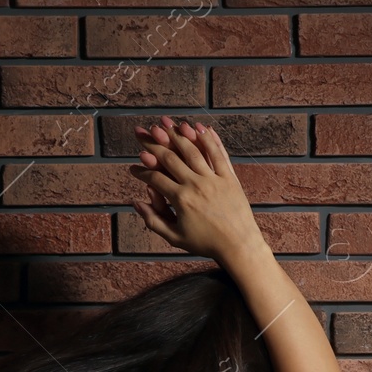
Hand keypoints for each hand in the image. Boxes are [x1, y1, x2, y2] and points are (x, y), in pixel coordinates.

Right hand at [129, 116, 265, 264]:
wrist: (239, 246)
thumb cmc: (206, 244)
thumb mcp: (175, 238)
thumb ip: (153, 221)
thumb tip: (135, 203)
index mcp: (180, 200)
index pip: (154, 179)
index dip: (141, 172)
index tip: (133, 168)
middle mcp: (195, 185)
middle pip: (170, 158)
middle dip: (154, 145)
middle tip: (144, 136)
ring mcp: (213, 179)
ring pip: (192, 151)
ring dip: (177, 136)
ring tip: (166, 125)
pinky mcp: (229, 177)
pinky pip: (217, 154)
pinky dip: (209, 139)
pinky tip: (199, 127)